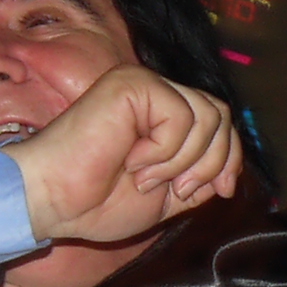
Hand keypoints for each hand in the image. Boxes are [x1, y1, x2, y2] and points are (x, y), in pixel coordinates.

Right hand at [3, 65, 242, 247]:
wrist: (55, 201)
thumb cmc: (97, 203)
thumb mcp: (166, 197)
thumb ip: (199, 180)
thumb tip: (231, 173)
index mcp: (161, 117)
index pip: (219, 123)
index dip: (230, 158)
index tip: (222, 191)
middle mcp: (155, 95)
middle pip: (220, 116)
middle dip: (213, 162)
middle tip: (177, 189)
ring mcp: (144, 86)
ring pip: (208, 116)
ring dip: (183, 160)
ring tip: (145, 177)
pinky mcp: (132, 84)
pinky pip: (181, 116)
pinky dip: (164, 150)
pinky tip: (132, 161)